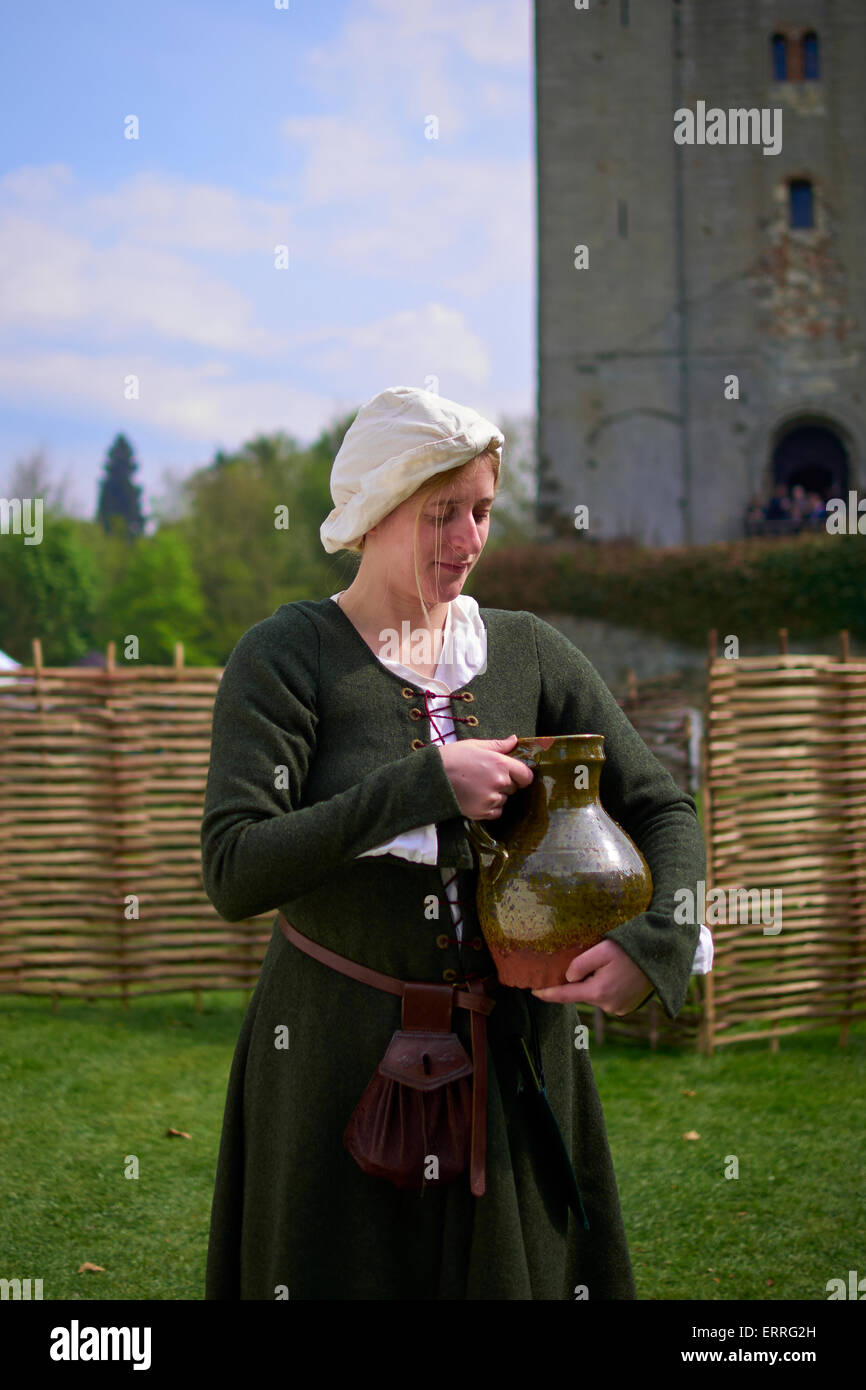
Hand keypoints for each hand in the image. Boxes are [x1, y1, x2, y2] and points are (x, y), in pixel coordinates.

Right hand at [437, 733, 534, 820]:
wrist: (431, 778)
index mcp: (500, 763)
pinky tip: (476, 797)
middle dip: (505, 783)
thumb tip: (515, 740)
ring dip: (496, 795)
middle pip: (514, 787)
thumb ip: (498, 745)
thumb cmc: (451, 758)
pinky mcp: (482, 812)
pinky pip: (496, 812)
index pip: (526, 775)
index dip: (521, 774)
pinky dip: (489, 807)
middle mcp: (499, 782)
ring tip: (477, 787)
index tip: (512, 773)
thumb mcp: (475, 745)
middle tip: (486, 777)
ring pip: (504, 799)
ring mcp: (491, 799)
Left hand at [531, 938, 653, 1016]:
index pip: (565, 995)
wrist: (662, 955)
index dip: (547, 993)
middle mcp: (608, 1005)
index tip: (532, 992)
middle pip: (581, 994)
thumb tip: (568, 978)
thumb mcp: (601, 950)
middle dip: (575, 983)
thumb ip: (580, 964)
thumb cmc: (631, 949)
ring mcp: (619, 1008)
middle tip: (577, 964)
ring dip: (592, 984)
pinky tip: (612, 973)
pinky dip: (604, 988)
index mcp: (598, 992)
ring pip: (594, 996)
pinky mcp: (627, 1007)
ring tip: (602, 965)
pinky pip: (607, 997)